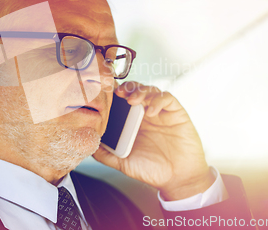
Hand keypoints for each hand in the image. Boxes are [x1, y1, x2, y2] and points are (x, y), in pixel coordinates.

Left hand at [93, 82, 214, 200]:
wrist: (178, 179)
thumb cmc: (153, 170)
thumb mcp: (124, 164)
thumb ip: (106, 155)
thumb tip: (88, 147)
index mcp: (132, 122)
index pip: (121, 100)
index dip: (113, 94)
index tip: (105, 95)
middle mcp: (145, 114)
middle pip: (135, 90)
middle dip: (126, 88)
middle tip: (119, 94)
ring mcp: (161, 112)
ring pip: (150, 90)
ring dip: (140, 91)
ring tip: (133, 100)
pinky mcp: (176, 112)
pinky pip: (167, 98)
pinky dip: (158, 100)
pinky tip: (151, 111)